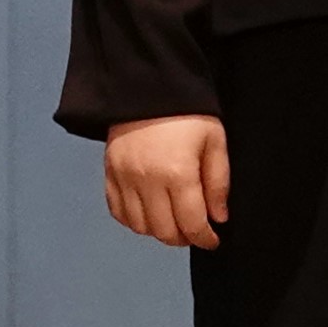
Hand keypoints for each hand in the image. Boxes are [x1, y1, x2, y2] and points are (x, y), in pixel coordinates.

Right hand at [103, 115, 228, 250]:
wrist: (147, 86)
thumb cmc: (187, 113)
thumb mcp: (214, 141)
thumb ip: (218, 182)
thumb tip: (218, 217)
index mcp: (177, 173)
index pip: (191, 224)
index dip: (205, 239)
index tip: (212, 240)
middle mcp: (147, 180)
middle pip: (164, 231)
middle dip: (184, 238)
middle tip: (195, 230)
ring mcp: (124, 178)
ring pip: (140, 227)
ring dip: (158, 231)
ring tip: (172, 221)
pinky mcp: (109, 173)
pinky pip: (117, 212)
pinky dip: (134, 220)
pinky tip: (149, 212)